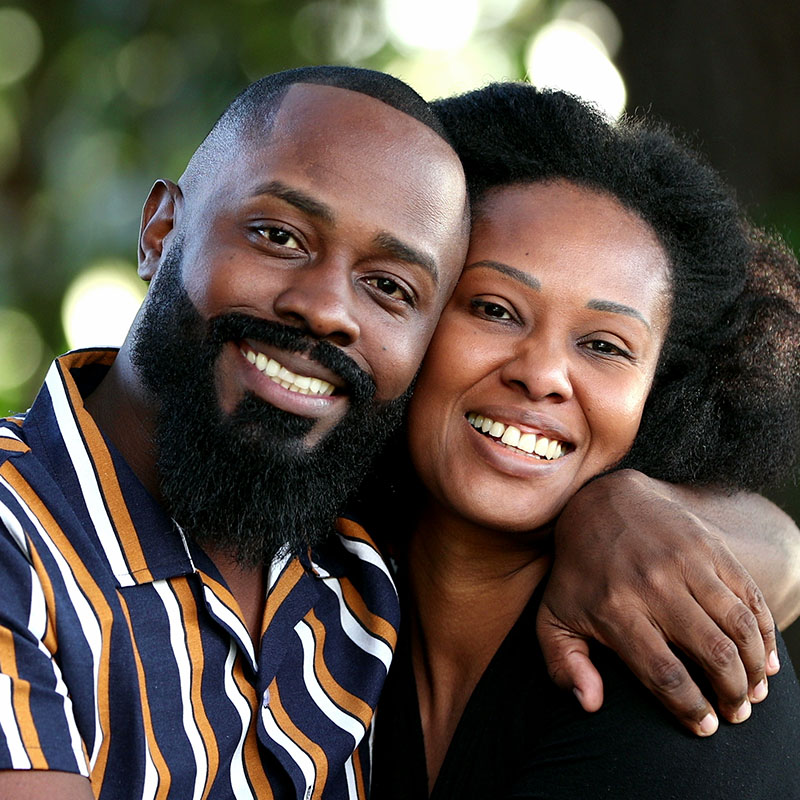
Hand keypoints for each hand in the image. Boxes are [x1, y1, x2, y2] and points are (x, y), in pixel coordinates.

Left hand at [536, 470, 777, 736]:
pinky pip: (749, 596)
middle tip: (735, 712)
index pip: (664, 674)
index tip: (705, 725)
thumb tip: (589, 705)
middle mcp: (654, 585)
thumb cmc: (578, 570)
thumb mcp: (553, 615)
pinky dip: (765, 632)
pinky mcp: (709, 546)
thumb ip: (563, 663)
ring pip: (737, 627)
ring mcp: (686, 562)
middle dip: (732, 694)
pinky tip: (765, 657)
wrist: (600, 503)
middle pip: (712, 655)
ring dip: (754, 667)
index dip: (691, 709)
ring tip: (753, 691)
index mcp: (615, 609)